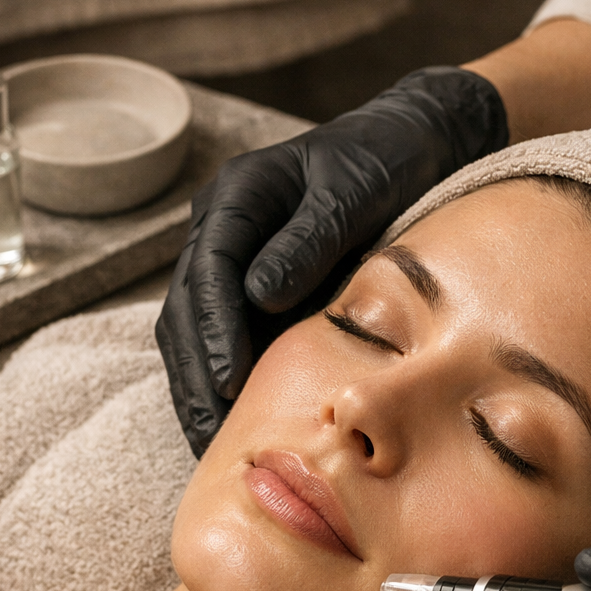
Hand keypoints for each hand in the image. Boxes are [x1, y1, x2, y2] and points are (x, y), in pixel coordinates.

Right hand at [156, 67, 506, 456]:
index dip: (214, 329)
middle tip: (210, 434)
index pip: (208, 270)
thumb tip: (261, 294)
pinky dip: (222, 383)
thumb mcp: (353, 192)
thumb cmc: (381, 164)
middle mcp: (218, 229)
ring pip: (192, 333)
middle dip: (195, 375)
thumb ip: (310, 239)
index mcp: (237, 196)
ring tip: (215, 443)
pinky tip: (234, 424)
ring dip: (199, 388)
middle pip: (185, 310)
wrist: (405, 147)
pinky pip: (221, 341)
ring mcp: (226, 262)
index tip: (229, 379)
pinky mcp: (244, 290)